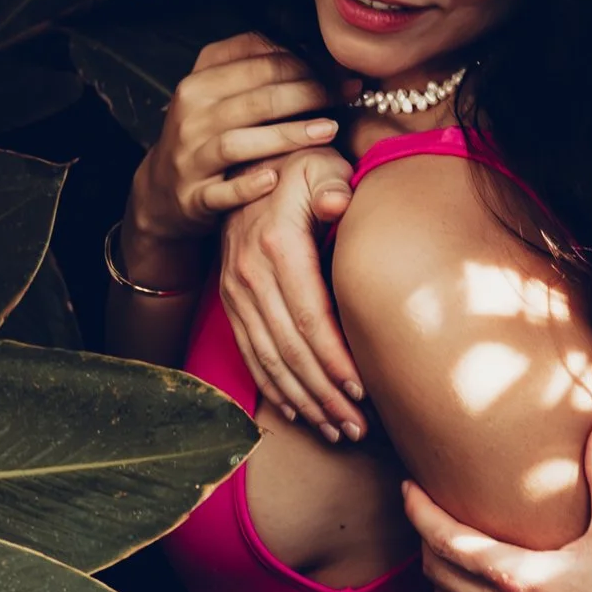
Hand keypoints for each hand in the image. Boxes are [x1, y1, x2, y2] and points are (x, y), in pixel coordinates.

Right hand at [121, 34, 338, 272]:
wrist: (164, 189)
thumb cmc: (205, 135)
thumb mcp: (217, 93)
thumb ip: (254, 69)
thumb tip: (313, 51)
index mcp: (200, 82)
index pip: (257, 62)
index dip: (304, 63)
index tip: (336, 71)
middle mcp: (191, 115)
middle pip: (257, 99)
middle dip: (308, 94)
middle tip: (343, 96)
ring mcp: (191, 156)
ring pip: (241, 142)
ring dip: (288, 135)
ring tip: (328, 131)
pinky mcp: (194, 196)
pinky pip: (223, 191)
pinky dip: (249, 185)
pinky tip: (276, 178)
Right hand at [221, 154, 360, 436]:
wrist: (247, 160)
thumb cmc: (299, 164)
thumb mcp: (319, 162)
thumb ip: (333, 184)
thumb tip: (338, 203)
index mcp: (276, 246)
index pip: (310, 317)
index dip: (335, 359)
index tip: (362, 391)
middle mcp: (248, 275)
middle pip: (290, 351)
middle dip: (324, 395)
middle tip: (357, 428)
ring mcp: (235, 291)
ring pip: (268, 361)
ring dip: (302, 402)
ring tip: (336, 431)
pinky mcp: (229, 300)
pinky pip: (249, 353)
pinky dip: (272, 388)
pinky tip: (296, 413)